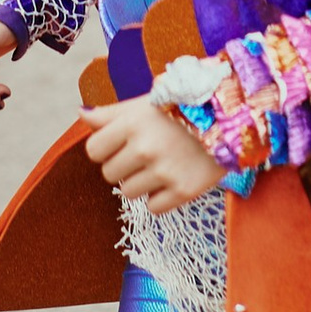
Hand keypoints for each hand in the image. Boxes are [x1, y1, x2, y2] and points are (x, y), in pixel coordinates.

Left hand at [81, 93, 225, 210]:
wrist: (229, 122)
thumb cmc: (180, 110)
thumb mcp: (144, 104)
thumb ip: (110, 113)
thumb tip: (80, 114)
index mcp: (133, 122)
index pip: (94, 151)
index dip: (106, 148)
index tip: (123, 143)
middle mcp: (146, 147)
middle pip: (109, 175)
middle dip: (124, 166)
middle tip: (146, 153)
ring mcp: (165, 171)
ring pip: (129, 193)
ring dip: (142, 182)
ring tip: (162, 164)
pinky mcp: (184, 191)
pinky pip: (153, 207)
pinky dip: (161, 197)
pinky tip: (174, 177)